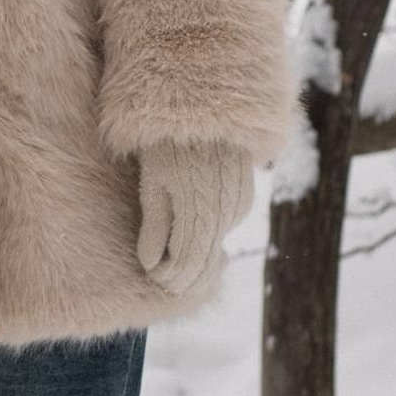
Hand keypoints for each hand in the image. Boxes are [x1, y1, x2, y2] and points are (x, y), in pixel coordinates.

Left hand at [135, 139, 255, 294]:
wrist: (206, 114)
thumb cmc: (168, 147)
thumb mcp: (152, 184)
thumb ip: (154, 226)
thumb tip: (150, 265)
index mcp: (200, 213)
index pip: (187, 264)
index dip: (170, 278)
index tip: (155, 278)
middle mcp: (226, 215)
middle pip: (206, 263)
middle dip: (184, 277)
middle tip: (164, 281)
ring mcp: (239, 207)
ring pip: (217, 246)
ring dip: (197, 259)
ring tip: (173, 263)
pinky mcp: (245, 198)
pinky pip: (225, 227)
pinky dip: (209, 238)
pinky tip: (192, 236)